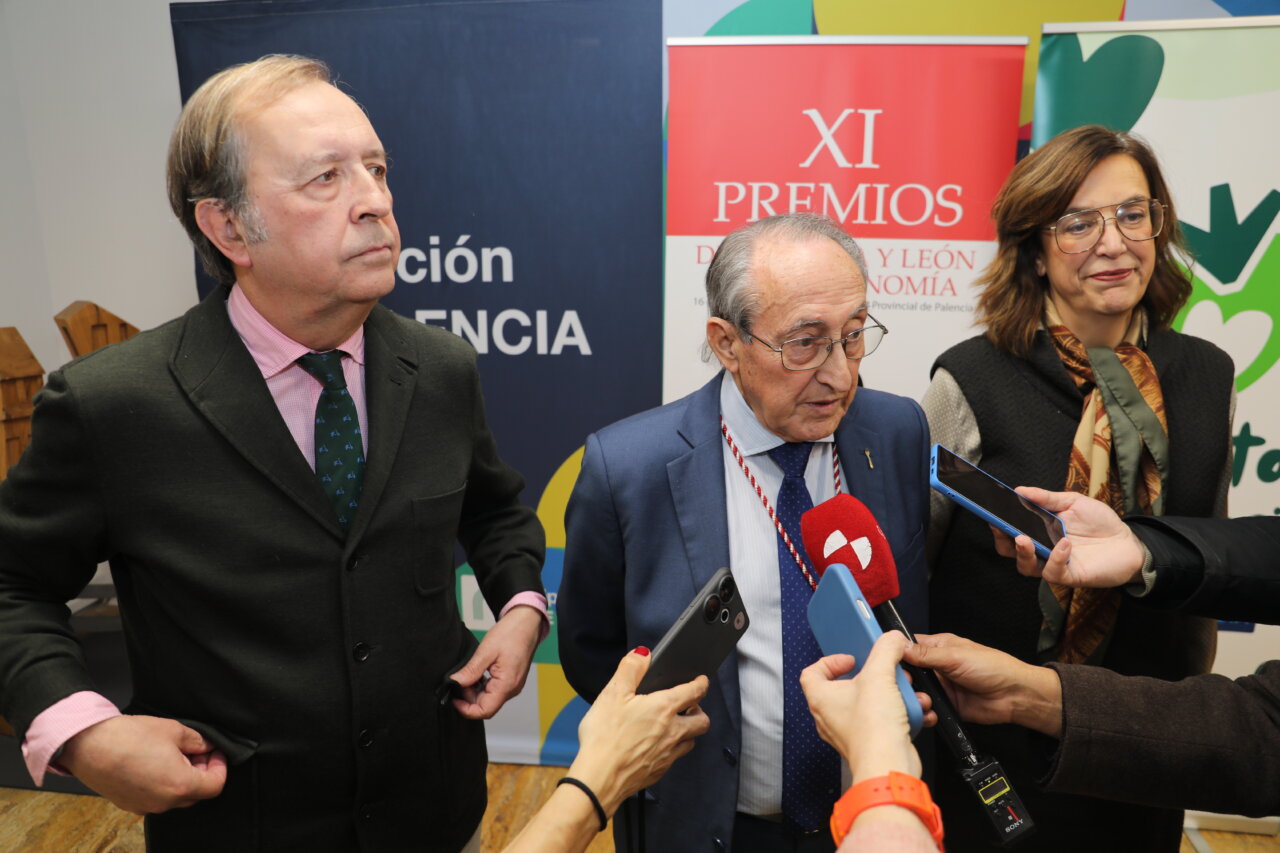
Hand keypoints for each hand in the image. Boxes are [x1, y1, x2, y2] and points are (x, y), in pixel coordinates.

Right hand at [59, 715, 226, 813]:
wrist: (88, 745)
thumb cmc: (128, 737)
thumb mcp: (173, 730)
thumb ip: (196, 741)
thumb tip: (206, 746)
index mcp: (180, 785)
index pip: (215, 786)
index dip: (220, 766)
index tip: (215, 752)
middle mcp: (164, 802)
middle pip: (196, 793)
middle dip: (201, 771)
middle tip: (196, 750)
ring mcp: (145, 806)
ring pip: (175, 796)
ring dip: (181, 778)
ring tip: (173, 753)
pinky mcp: (129, 804)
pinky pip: (155, 797)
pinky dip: (162, 783)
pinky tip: (154, 763)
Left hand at [451, 605, 543, 718]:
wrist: (527, 622)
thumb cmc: (512, 633)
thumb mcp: (486, 650)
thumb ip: (471, 671)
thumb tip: (456, 683)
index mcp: (507, 685)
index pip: (485, 711)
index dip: (466, 709)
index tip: (454, 699)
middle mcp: (512, 688)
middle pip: (486, 705)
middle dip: (469, 696)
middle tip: (462, 678)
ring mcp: (512, 685)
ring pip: (489, 698)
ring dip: (476, 690)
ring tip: (471, 671)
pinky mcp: (511, 680)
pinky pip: (494, 690)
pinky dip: (483, 684)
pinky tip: (479, 671)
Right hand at [569, 648, 709, 814]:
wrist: (599, 778)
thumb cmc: (604, 737)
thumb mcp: (612, 694)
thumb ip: (630, 669)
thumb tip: (643, 654)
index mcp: (663, 708)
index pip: (694, 692)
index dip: (701, 683)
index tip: (702, 680)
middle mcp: (672, 731)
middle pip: (702, 720)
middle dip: (699, 710)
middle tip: (690, 705)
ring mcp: (668, 753)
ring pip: (691, 740)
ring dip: (688, 731)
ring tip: (676, 725)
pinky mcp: (659, 771)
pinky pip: (675, 757)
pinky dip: (673, 749)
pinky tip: (659, 747)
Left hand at [800, 632, 920, 782]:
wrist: (888, 766)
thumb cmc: (872, 727)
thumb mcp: (879, 675)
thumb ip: (885, 650)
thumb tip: (891, 639)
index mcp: (821, 698)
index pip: (812, 673)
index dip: (830, 661)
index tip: (851, 658)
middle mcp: (830, 717)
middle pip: (846, 688)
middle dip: (873, 677)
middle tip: (886, 673)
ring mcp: (848, 733)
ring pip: (869, 705)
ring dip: (892, 695)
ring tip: (906, 692)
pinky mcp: (869, 744)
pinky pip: (883, 723)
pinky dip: (899, 715)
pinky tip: (915, 711)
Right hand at [905, 634, 1062, 736]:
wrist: (1014, 696)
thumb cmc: (994, 667)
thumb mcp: (956, 656)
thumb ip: (926, 655)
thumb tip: (900, 646)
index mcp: (938, 647)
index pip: (908, 647)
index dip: (895, 653)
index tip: (885, 661)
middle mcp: (936, 667)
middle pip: (908, 672)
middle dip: (903, 680)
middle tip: (903, 684)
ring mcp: (940, 687)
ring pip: (915, 692)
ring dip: (914, 697)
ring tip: (920, 699)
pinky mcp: (945, 706)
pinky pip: (927, 709)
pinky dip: (925, 712)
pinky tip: (927, 712)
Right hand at [990, 487, 1145, 588]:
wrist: (1129, 542)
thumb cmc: (1100, 523)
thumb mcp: (1073, 502)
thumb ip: (1046, 498)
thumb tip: (1019, 490)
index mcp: (1039, 531)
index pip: (1010, 531)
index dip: (998, 525)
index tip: (990, 513)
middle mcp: (1042, 549)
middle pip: (1010, 552)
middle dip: (1002, 541)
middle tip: (1002, 528)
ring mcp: (1054, 564)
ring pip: (1026, 567)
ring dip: (1022, 553)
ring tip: (1024, 538)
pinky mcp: (1070, 576)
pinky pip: (1053, 573)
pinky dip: (1055, 558)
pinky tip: (1064, 544)